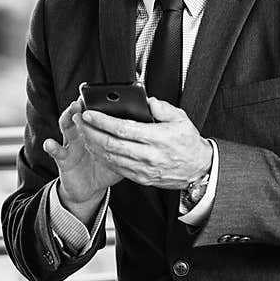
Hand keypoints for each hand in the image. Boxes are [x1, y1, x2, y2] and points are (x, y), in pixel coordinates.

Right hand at [43, 99, 122, 216]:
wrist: (89, 187)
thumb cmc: (107, 167)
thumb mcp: (122, 152)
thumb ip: (132, 140)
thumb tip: (149, 125)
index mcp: (98, 131)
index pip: (97, 113)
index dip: (99, 104)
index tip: (104, 95)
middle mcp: (83, 134)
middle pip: (82, 115)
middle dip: (83, 106)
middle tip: (86, 99)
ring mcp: (72, 144)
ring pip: (67, 127)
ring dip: (68, 118)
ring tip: (72, 111)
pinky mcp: (63, 158)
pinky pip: (57, 152)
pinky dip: (52, 147)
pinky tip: (50, 143)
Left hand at [77, 97, 212, 189]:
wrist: (198, 169)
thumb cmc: (188, 143)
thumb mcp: (182, 119)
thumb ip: (163, 108)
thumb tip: (148, 101)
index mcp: (158, 138)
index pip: (123, 129)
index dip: (103, 121)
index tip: (90, 113)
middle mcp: (149, 155)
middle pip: (111, 144)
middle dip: (91, 132)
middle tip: (80, 122)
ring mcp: (144, 169)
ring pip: (111, 158)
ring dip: (93, 145)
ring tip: (84, 133)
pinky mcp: (141, 178)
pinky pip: (116, 168)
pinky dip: (103, 158)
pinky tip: (96, 148)